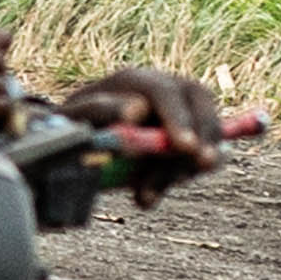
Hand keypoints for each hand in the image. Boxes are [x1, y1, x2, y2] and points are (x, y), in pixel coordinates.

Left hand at [54, 63, 238, 193]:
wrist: (81, 142)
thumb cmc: (75, 126)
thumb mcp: (74, 117)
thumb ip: (98, 110)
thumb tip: (135, 111)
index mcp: (136, 82)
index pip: (165, 93)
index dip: (179, 118)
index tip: (184, 146)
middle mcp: (167, 91)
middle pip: (200, 106)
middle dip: (203, 138)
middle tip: (202, 164)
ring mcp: (185, 114)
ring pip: (206, 136)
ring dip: (182, 170)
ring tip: (143, 197)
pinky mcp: (193, 140)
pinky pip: (206, 157)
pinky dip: (183, 178)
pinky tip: (147, 196)